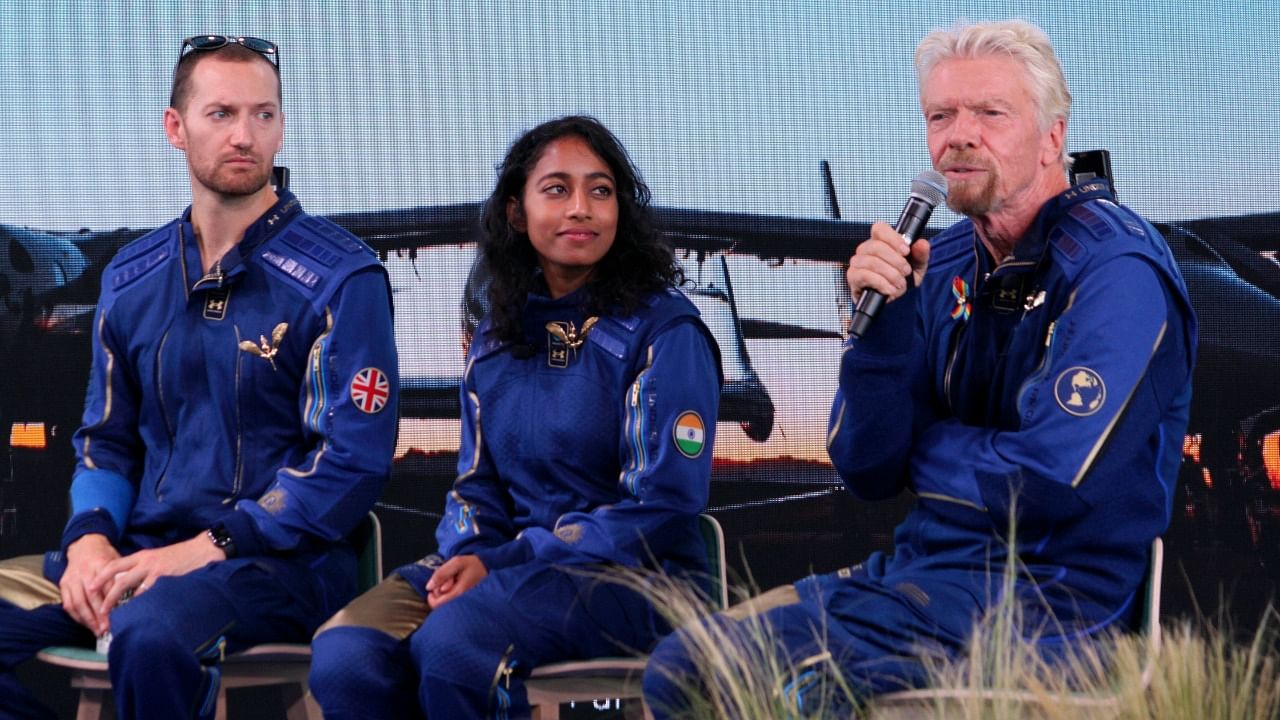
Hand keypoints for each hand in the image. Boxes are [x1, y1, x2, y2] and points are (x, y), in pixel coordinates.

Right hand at [60, 534, 120, 634]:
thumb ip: (121, 577)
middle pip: (91, 596)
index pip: (108, 586)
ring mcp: (72, 578)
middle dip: (99, 615)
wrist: (85, 545)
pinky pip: (68, 604)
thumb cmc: (105, 556)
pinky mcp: (63, 584)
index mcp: (101, 563)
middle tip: (107, 629)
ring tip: (97, 630)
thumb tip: (131, 599)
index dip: (112, 602)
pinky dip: (76, 616)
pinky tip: (85, 624)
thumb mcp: (117, 561)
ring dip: (87, 619)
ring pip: (78, 602)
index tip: (119, 616)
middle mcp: (84, 571)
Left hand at [90, 533, 227, 629]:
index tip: (90, 588)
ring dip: (119, 603)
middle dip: (106, 596)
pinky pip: (147, 592)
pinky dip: (140, 603)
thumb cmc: (182, 556)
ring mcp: (154, 570)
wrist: (203, 549)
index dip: (100, 577)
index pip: (114, 565)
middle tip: (99, 611)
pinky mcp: (165, 577)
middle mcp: (145, 562)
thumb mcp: (158, 559)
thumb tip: (131, 586)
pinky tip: (137, 613)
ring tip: (115, 617)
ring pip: (129, 587)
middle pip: (117, 579)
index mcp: (142, 556)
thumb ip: (144, 569)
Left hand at [425, 555, 487, 608]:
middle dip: (438, 589)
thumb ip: (441, 574)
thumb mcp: (456, 562)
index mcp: (458, 593)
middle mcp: (460, 600)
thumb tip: (428, 587)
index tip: (435, 585)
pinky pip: (449, 596)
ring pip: (444, 599)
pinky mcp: (462, 597)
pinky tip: (454, 581)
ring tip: (452, 578)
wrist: (486, 565)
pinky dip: (448, 589)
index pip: (437, 604)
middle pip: (439, 602)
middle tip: (448, 578)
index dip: (432, 596)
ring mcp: (462, 599)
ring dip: (443, 588)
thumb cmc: (472, 563)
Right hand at [845, 221, 931, 302]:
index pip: (879, 228)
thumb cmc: (903, 279)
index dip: (893, 238)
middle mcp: (866, 249)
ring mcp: (857, 263)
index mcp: (880, 241)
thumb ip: (920, 254)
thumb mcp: (917, 267)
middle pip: (876, 246)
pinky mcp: (853, 277)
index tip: (906, 251)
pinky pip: (864, 275)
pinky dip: (881, 283)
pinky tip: (890, 289)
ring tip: (899, 283)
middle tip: (906, 271)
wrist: (896, 301)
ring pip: (871, 262)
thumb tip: (921, 243)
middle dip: (895, 261)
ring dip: (890, 274)